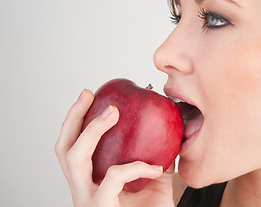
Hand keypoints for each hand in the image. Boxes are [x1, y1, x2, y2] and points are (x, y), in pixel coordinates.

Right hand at [55, 89, 174, 206]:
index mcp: (92, 180)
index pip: (73, 147)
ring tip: (112, 113)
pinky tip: (155, 167)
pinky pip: (113, 177)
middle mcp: (83, 190)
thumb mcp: (153, 182)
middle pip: (63, 149)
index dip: (76, 120)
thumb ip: (155, 158)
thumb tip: (167, 133)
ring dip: (91, 131)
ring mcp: (88, 200)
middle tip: (87, 94)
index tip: (89, 96)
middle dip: (72, 117)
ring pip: (74, 159)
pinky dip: (135, 166)